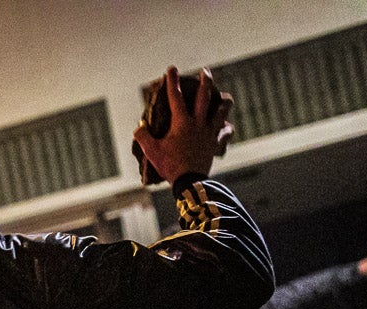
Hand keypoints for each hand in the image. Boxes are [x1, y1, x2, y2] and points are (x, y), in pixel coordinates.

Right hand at [133, 68, 232, 184]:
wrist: (189, 181)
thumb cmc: (170, 165)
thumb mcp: (151, 151)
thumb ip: (143, 136)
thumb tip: (140, 125)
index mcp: (181, 122)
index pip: (175, 97)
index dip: (172, 81)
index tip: (172, 68)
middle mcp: (198, 123)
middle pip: (204, 96)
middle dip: (205, 81)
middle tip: (205, 71)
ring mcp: (209, 132)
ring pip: (221, 111)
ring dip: (223, 101)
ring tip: (225, 96)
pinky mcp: (215, 143)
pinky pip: (224, 132)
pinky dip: (226, 129)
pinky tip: (227, 127)